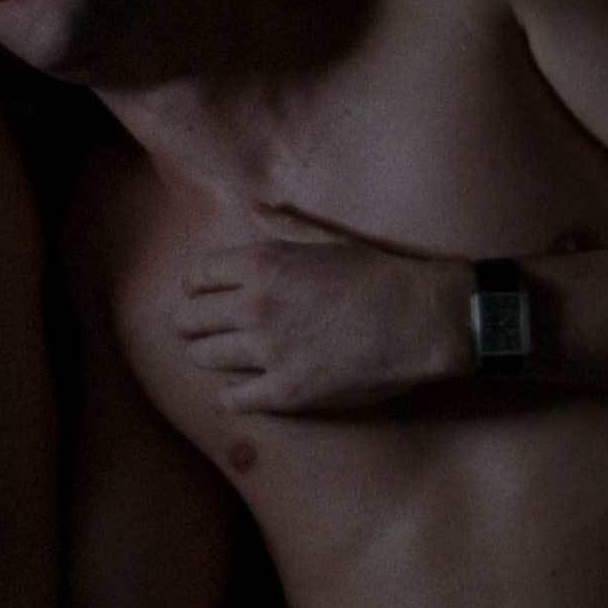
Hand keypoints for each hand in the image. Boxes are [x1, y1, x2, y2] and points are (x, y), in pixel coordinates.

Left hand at [173, 207, 473, 412]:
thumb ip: (281, 227)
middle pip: (187, 319)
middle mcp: (254, 305)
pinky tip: (242, 389)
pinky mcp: (286, 391)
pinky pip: (231, 399)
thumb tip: (253, 208)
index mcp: (260, 263)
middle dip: (192, 324)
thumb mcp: (324, 238)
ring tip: (222, 357)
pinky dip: (231, 395)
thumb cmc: (377, 274)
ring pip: (202, 358)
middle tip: (204, 331)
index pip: (195, 277)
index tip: (203, 296)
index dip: (195, 288)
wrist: (420, 318)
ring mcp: (268, 350)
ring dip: (208, 357)